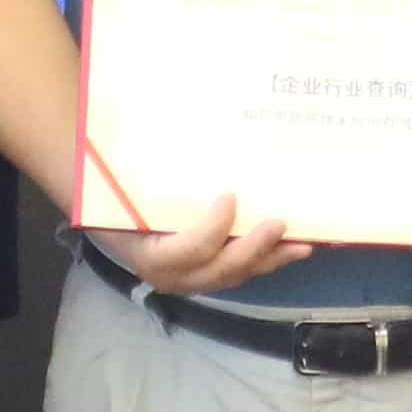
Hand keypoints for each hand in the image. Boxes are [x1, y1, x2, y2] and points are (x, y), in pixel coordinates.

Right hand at [102, 195, 312, 298]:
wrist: (108, 222)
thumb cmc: (118, 200)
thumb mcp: (126, 191)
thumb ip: (147, 176)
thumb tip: (168, 131)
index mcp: (150, 254)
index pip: (188, 249)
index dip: (212, 229)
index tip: (229, 197)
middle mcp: (172, 276)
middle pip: (219, 270)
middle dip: (254, 249)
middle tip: (280, 224)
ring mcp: (191, 280)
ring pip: (235, 275)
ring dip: (270, 260)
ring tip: (303, 245)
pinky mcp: (206, 276)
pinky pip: (239, 272)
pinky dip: (265, 260)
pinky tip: (290, 247)